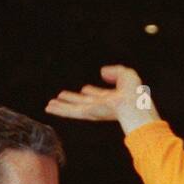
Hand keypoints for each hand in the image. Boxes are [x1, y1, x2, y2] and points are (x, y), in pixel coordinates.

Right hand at [45, 65, 159, 133]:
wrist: (133, 103)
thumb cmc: (134, 92)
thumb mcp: (126, 75)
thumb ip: (115, 71)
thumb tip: (103, 72)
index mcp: (112, 99)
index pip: (99, 95)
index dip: (93, 92)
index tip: (84, 90)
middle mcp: (102, 106)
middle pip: (84, 103)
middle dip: (73, 101)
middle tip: (61, 98)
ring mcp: (95, 111)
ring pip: (74, 109)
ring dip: (61, 107)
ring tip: (50, 105)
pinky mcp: (88, 112)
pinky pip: (71, 112)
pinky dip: (60, 110)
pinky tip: (50, 108)